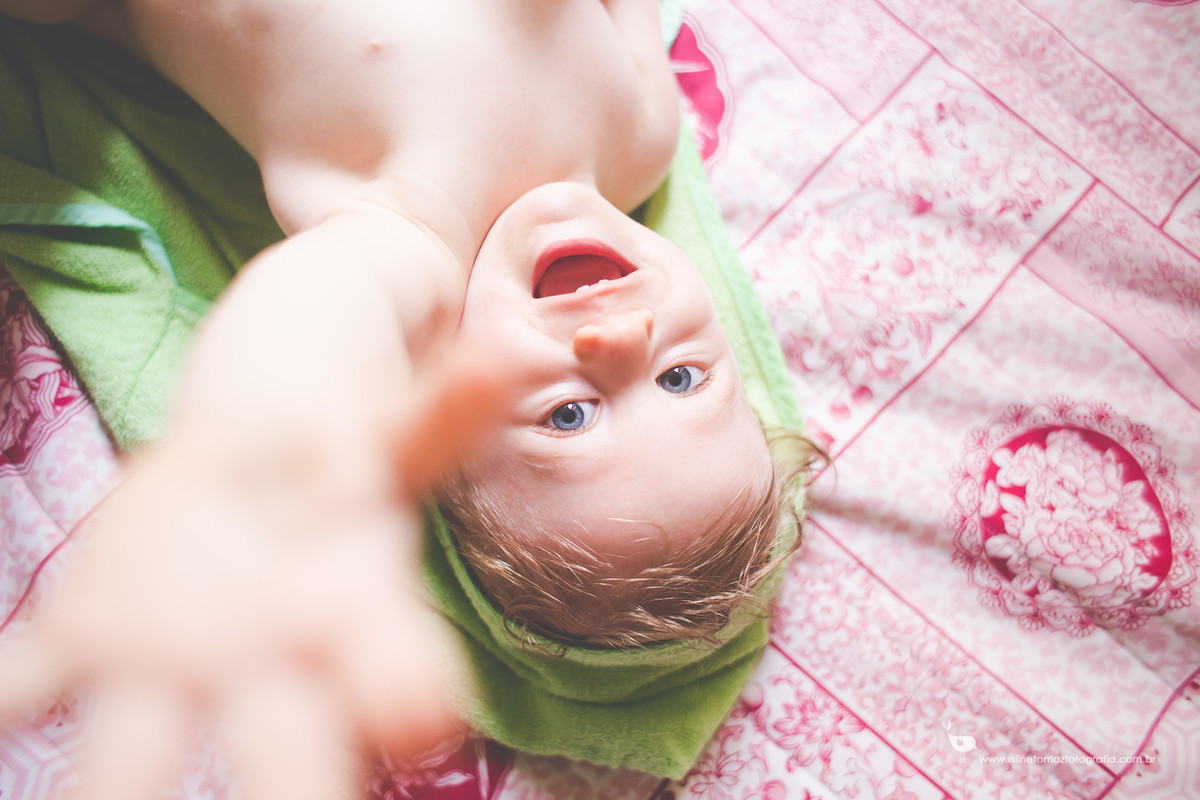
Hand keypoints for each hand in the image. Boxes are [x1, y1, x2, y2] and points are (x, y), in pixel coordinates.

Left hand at [0, 345, 510, 799]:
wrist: (254, 463)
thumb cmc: (341, 462)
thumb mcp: (394, 438)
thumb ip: (447, 411)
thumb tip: (515, 354)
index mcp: (353, 618)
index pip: (393, 674)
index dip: (399, 697)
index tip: (416, 725)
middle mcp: (265, 665)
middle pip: (280, 753)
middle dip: (283, 792)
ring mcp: (166, 662)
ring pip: (135, 751)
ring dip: (109, 787)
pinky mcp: (86, 637)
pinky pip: (28, 680)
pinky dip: (9, 695)